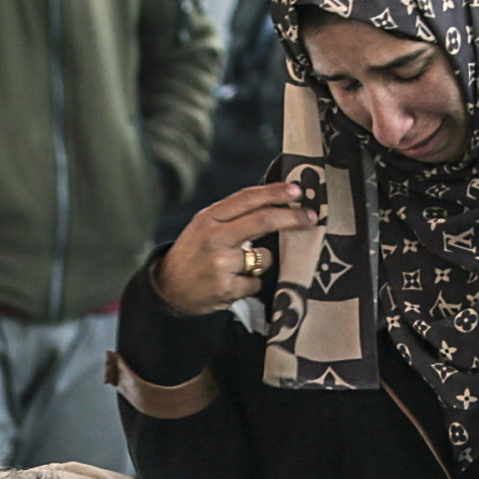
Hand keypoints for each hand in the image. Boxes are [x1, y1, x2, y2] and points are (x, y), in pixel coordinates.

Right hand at [154, 181, 318, 315]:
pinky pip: (256, 283)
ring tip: (236, 269)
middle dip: (292, 218)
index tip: (298, 190)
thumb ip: (234, 216)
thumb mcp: (205, 227)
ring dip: (260, 263)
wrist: (167, 289)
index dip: (275, 192)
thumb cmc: (193, 254)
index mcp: (209, 218)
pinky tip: (230, 284)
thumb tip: (275, 204)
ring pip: (264, 258)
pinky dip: (249, 284)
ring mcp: (220, 264)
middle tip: (311, 217)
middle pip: (263, 221)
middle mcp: (214, 238)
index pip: (247, 199)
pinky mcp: (226, 288)